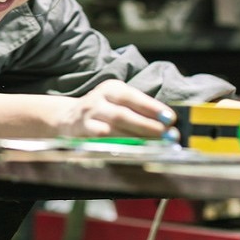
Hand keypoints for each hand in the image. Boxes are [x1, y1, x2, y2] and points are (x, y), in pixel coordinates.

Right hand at [55, 79, 177, 138]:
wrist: (68, 117)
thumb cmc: (103, 111)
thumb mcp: (118, 102)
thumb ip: (140, 110)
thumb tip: (167, 123)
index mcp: (111, 88)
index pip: (133, 96)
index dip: (152, 108)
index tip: (171, 118)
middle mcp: (98, 99)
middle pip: (124, 114)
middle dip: (147, 126)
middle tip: (166, 135)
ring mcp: (88, 116)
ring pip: (113, 129)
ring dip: (135, 139)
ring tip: (154, 146)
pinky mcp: (82, 132)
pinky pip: (100, 141)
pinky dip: (117, 146)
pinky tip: (132, 151)